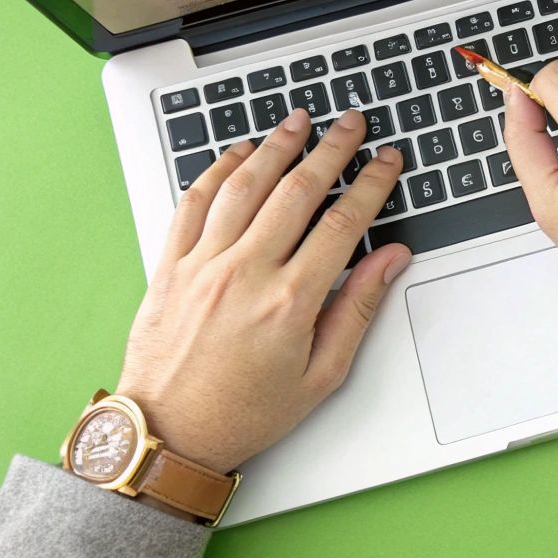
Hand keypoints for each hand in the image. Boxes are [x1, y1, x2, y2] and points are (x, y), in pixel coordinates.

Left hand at [116, 108, 409, 491]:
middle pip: (297, 192)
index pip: (342, 224)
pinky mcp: (170, 267)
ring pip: (244, 187)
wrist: (167, 435)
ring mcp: (202, 266)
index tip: (387, 162)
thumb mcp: (321, 375)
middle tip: (352, 124)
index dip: (371, 185)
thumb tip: (390, 261)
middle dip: (332, 150)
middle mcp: (245, 275)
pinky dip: (216, 171)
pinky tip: (237, 153)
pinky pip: (193, 204)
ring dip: (276, 147)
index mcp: (289, 303)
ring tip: (298, 122)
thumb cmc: (243, 412)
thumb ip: (358, 309)